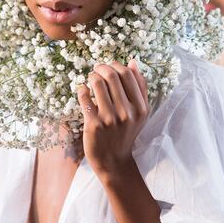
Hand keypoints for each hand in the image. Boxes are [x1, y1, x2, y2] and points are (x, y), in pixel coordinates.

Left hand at [77, 60, 149, 176]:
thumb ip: (140, 87)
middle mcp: (127, 113)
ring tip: (91, 79)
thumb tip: (133, 62)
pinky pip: (85, 97)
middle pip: (112, 76)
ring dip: (92, 76)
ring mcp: (110, 118)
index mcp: (141, 108)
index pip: (128, 75)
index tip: (109, 67)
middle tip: (97, 69)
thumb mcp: (140, 112)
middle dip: (102, 67)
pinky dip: (82, 89)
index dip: (116, 65)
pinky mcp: (93, 124)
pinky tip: (84, 90)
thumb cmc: (126, 132)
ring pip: (97, 83)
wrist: (114, 161)